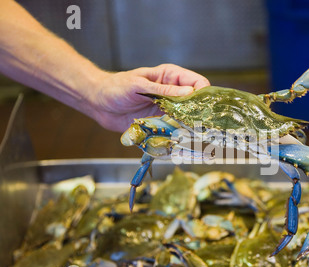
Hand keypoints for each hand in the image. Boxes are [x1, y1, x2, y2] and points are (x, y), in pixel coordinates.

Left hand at [88, 64, 209, 131]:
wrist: (99, 103)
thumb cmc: (116, 88)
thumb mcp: (139, 86)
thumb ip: (164, 90)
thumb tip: (189, 93)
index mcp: (170, 76)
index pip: (196, 82)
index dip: (203, 94)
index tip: (203, 107)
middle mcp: (172, 92)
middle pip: (195, 102)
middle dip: (199, 113)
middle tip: (200, 125)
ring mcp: (167, 108)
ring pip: (187, 117)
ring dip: (189, 126)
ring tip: (192, 136)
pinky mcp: (161, 122)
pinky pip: (174, 128)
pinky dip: (178, 134)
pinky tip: (179, 140)